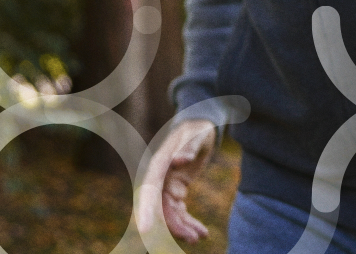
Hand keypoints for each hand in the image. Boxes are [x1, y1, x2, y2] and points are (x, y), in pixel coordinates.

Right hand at [135, 119, 215, 242]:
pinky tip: (201, 232)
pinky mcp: (175, 190)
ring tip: (199, 237)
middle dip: (172, 226)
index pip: (149, 190)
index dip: (146, 210)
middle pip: (159, 207)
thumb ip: (189, 145)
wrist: (200, 125)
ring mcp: (165, 186)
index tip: (145, 230)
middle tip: (191, 238)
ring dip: (182, 228)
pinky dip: (188, 222)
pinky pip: (178, 212)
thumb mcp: (198, 133)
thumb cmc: (198, 128)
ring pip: (169, 214)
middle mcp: (158, 178)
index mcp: (159, 164)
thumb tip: (178, 160)